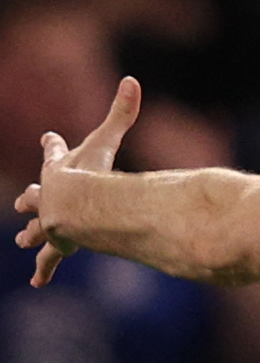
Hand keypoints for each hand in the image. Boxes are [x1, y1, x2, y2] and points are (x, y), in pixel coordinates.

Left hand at [13, 77, 141, 286]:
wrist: (70, 209)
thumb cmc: (87, 175)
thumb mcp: (104, 141)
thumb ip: (121, 112)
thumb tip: (133, 79)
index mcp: (59, 170)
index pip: (53, 152)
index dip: (52, 144)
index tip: (47, 136)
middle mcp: (48, 197)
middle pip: (35, 194)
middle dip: (31, 196)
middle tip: (24, 197)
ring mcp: (49, 222)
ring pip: (36, 229)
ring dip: (31, 234)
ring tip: (23, 241)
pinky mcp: (55, 244)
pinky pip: (49, 260)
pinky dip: (45, 270)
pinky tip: (37, 283)